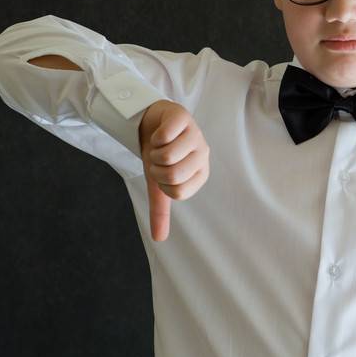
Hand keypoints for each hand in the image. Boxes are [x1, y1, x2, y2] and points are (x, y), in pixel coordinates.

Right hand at [138, 100, 210, 241]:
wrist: (153, 124)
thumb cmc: (160, 154)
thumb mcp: (158, 184)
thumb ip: (160, 210)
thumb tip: (159, 239)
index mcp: (200, 173)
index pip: (178, 192)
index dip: (162, 184)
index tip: (162, 173)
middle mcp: (202, 154)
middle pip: (173, 175)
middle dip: (156, 169)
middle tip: (158, 159)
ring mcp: (195, 134)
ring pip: (168, 156)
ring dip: (154, 152)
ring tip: (158, 146)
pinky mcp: (183, 117)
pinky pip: (164, 136)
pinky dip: (154, 137)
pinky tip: (159, 132)